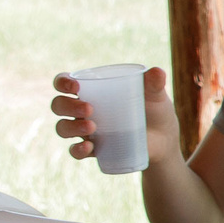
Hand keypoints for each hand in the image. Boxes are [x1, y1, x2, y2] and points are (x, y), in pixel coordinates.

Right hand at [51, 68, 182, 163]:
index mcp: (92, 90)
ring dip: (72, 127)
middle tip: (89, 108)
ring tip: (92, 127)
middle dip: (68, 106)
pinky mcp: (93, 149)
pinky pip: (75, 151)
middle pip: (59, 105)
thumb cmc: (154, 110)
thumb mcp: (155, 96)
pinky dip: (77, 150)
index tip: (75, 87)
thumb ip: (155, 83)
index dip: (62, 82)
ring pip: (63, 127)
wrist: (164, 140)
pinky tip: (88, 148)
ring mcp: (85, 130)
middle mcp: (82, 109)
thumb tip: (158, 72)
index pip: (64, 82)